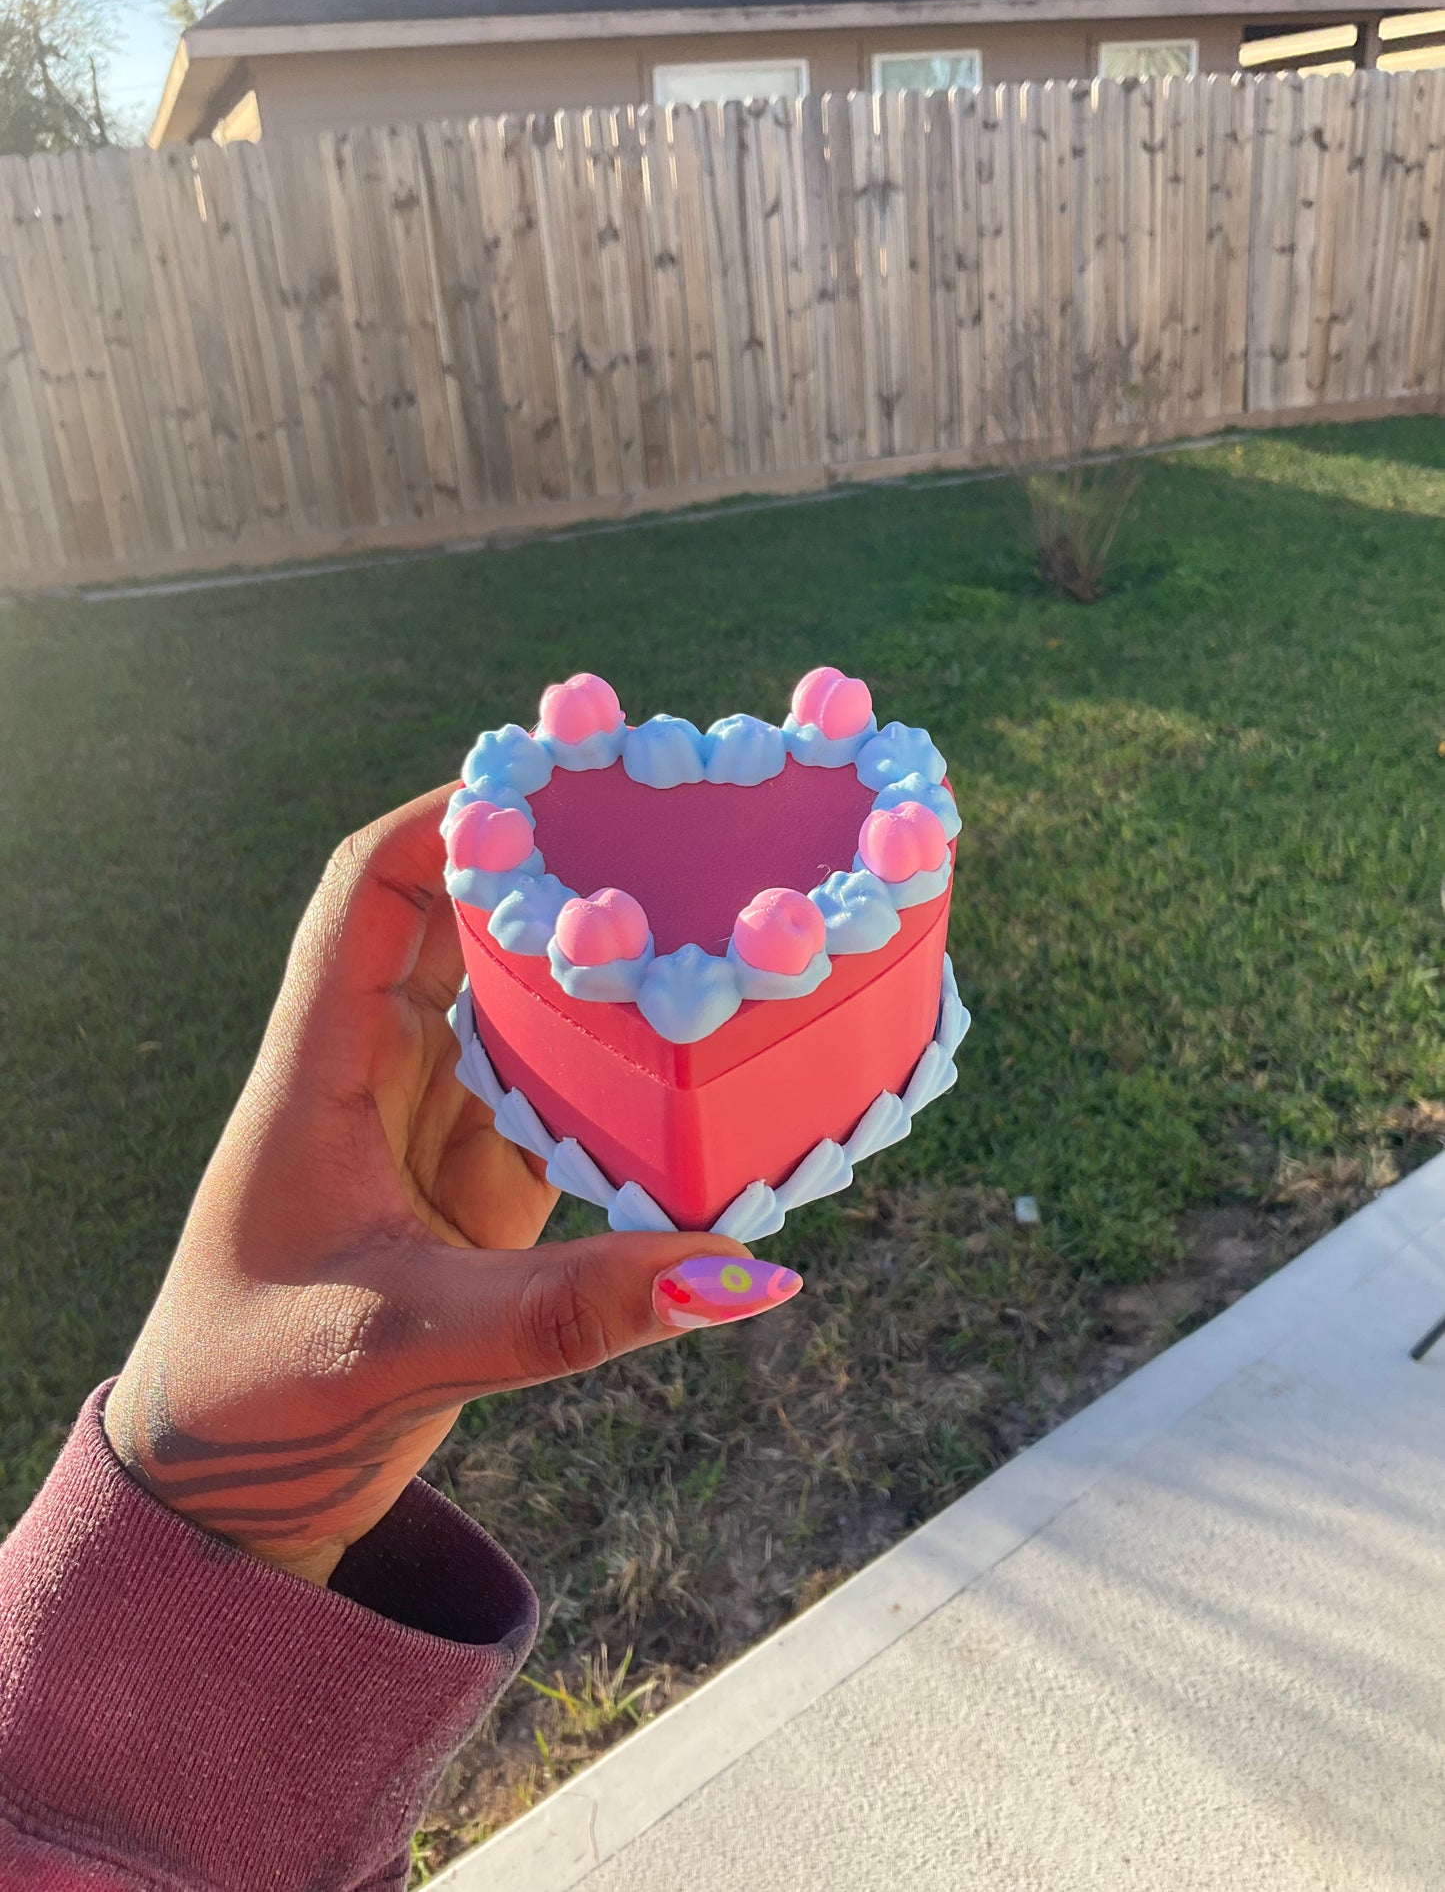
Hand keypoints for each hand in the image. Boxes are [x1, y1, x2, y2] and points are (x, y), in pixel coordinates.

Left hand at [104, 788, 800, 1585]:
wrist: (224, 1496)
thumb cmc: (253, 1401)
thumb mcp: (399, 1346)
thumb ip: (564, 1312)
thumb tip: (734, 1271)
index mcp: (316, 1071)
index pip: (365, 892)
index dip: (448, 822)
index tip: (551, 781)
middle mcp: (373, 1082)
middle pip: (460, 932)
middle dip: (551, 883)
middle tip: (666, 841)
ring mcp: (430, 1140)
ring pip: (522, 1022)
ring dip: (597, 987)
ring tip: (702, 934)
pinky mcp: (476, 1202)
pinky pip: (562, 1117)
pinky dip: (623, 1095)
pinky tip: (697, 1080)